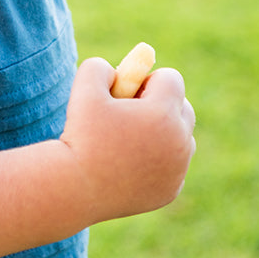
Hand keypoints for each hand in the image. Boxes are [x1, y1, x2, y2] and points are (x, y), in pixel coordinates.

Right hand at [61, 57, 195, 222]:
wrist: (74, 189)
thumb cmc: (78, 137)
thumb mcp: (82, 90)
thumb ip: (98, 67)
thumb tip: (116, 70)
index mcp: (163, 113)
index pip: (171, 79)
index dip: (147, 80)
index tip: (128, 93)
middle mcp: (179, 141)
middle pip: (183, 108)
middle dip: (159, 105)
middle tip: (128, 115)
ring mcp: (178, 169)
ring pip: (181, 138)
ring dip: (161, 133)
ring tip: (128, 141)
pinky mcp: (171, 190)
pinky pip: (172, 166)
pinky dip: (156, 163)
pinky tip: (128, 166)